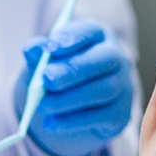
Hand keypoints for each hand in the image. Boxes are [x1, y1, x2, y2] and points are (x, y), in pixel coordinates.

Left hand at [14, 19, 133, 155]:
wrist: (79, 107)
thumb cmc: (63, 74)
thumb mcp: (48, 60)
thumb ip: (39, 54)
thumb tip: (31, 49)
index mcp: (98, 36)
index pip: (90, 31)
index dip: (71, 38)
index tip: (50, 48)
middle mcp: (117, 58)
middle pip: (104, 60)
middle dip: (73, 69)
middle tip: (46, 79)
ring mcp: (123, 87)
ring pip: (102, 90)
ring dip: (69, 99)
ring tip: (41, 106)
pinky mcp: (120, 114)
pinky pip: (101, 117)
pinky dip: (73, 121)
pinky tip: (51, 123)